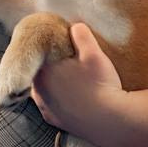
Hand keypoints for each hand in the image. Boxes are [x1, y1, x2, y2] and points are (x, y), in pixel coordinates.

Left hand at [31, 23, 124, 143]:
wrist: (110, 120)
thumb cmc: (101, 84)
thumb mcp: (94, 52)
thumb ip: (81, 34)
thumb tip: (74, 26)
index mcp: (42, 70)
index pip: (40, 54)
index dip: (52, 49)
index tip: (65, 48)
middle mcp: (37, 90)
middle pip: (41, 71)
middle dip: (52, 66)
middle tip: (72, 63)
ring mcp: (44, 107)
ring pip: (44, 88)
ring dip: (55, 83)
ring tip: (74, 80)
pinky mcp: (53, 120)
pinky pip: (52, 104)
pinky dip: (59, 100)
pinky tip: (73, 97)